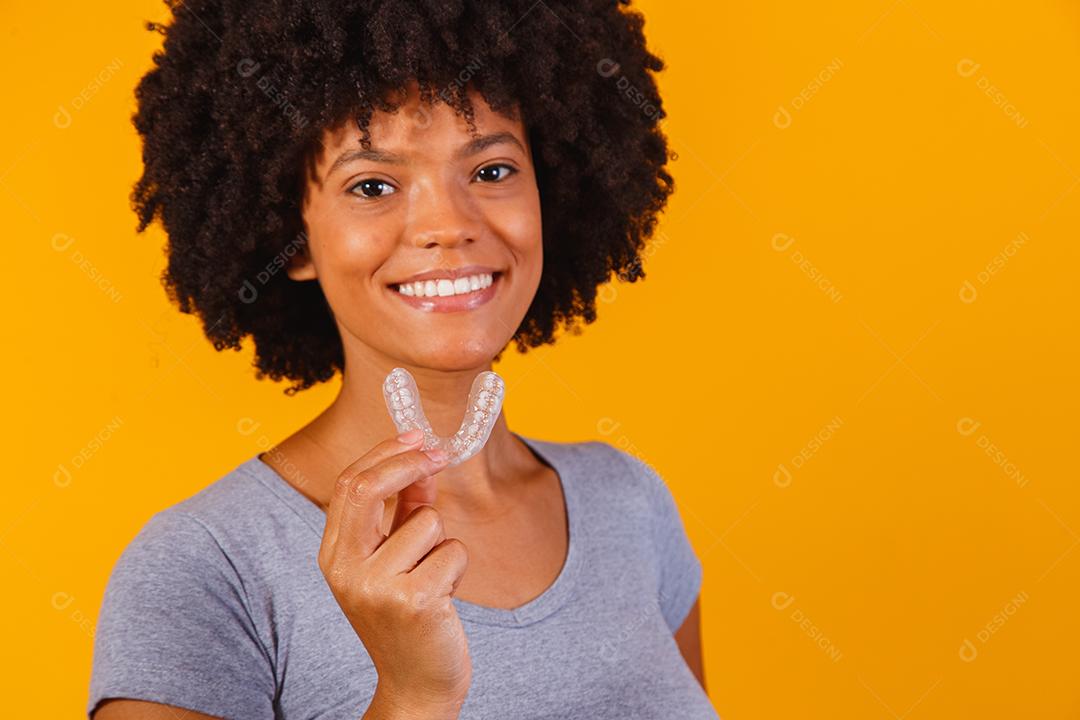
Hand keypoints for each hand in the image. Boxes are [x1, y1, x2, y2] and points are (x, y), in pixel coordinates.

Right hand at [318, 429, 471, 717]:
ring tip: (435, 578)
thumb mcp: (396, 559)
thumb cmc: (409, 616)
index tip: (417, 435)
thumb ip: (405, 511)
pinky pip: (452, 551)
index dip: (385, 452)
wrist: (416, 685)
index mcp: (333, 555)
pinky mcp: (412, 601)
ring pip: (427, 521)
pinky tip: (445, 598)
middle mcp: (344, 570)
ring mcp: (375, 587)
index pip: (348, 484)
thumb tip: (424, 462)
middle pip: (367, 488)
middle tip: (440, 453)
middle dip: (409, 461)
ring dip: (443, 543)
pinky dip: (458, 568)